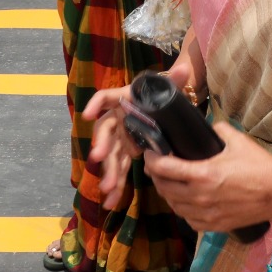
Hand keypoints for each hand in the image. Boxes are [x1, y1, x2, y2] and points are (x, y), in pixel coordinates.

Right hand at [84, 60, 194, 207]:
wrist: (167, 110)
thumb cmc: (164, 95)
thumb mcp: (169, 87)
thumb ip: (175, 79)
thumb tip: (184, 70)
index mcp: (125, 100)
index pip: (106, 98)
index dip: (96, 104)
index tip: (87, 115)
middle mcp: (118, 118)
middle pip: (107, 131)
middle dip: (103, 145)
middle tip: (98, 157)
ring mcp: (121, 137)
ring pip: (111, 155)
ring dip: (108, 171)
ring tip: (107, 189)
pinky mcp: (125, 152)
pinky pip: (118, 168)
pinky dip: (116, 184)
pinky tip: (111, 201)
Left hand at [145, 123, 271, 230]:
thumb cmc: (259, 165)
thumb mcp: (237, 141)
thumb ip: (218, 129)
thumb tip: (208, 125)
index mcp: (203, 174)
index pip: (164, 168)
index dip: (151, 160)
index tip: (149, 153)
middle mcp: (200, 197)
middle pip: (164, 188)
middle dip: (156, 176)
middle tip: (156, 167)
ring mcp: (207, 214)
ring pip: (174, 206)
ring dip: (168, 194)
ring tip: (169, 183)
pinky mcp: (215, 226)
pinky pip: (189, 220)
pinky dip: (183, 210)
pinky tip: (185, 201)